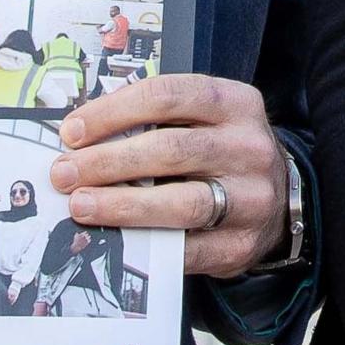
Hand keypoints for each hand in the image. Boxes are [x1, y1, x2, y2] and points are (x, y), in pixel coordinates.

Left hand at [50, 74, 292, 277]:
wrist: (279, 201)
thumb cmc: (222, 153)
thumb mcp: (204, 120)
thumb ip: (156, 122)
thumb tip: (81, 137)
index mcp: (236, 103)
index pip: (168, 96)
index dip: (113, 112)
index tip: (72, 131)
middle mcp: (249, 147)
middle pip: (170, 149)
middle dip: (107, 161)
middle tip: (65, 173)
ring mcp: (250, 198)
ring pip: (181, 201)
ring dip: (121, 204)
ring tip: (80, 204)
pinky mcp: (239, 244)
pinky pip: (186, 248)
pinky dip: (145, 243)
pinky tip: (113, 238)